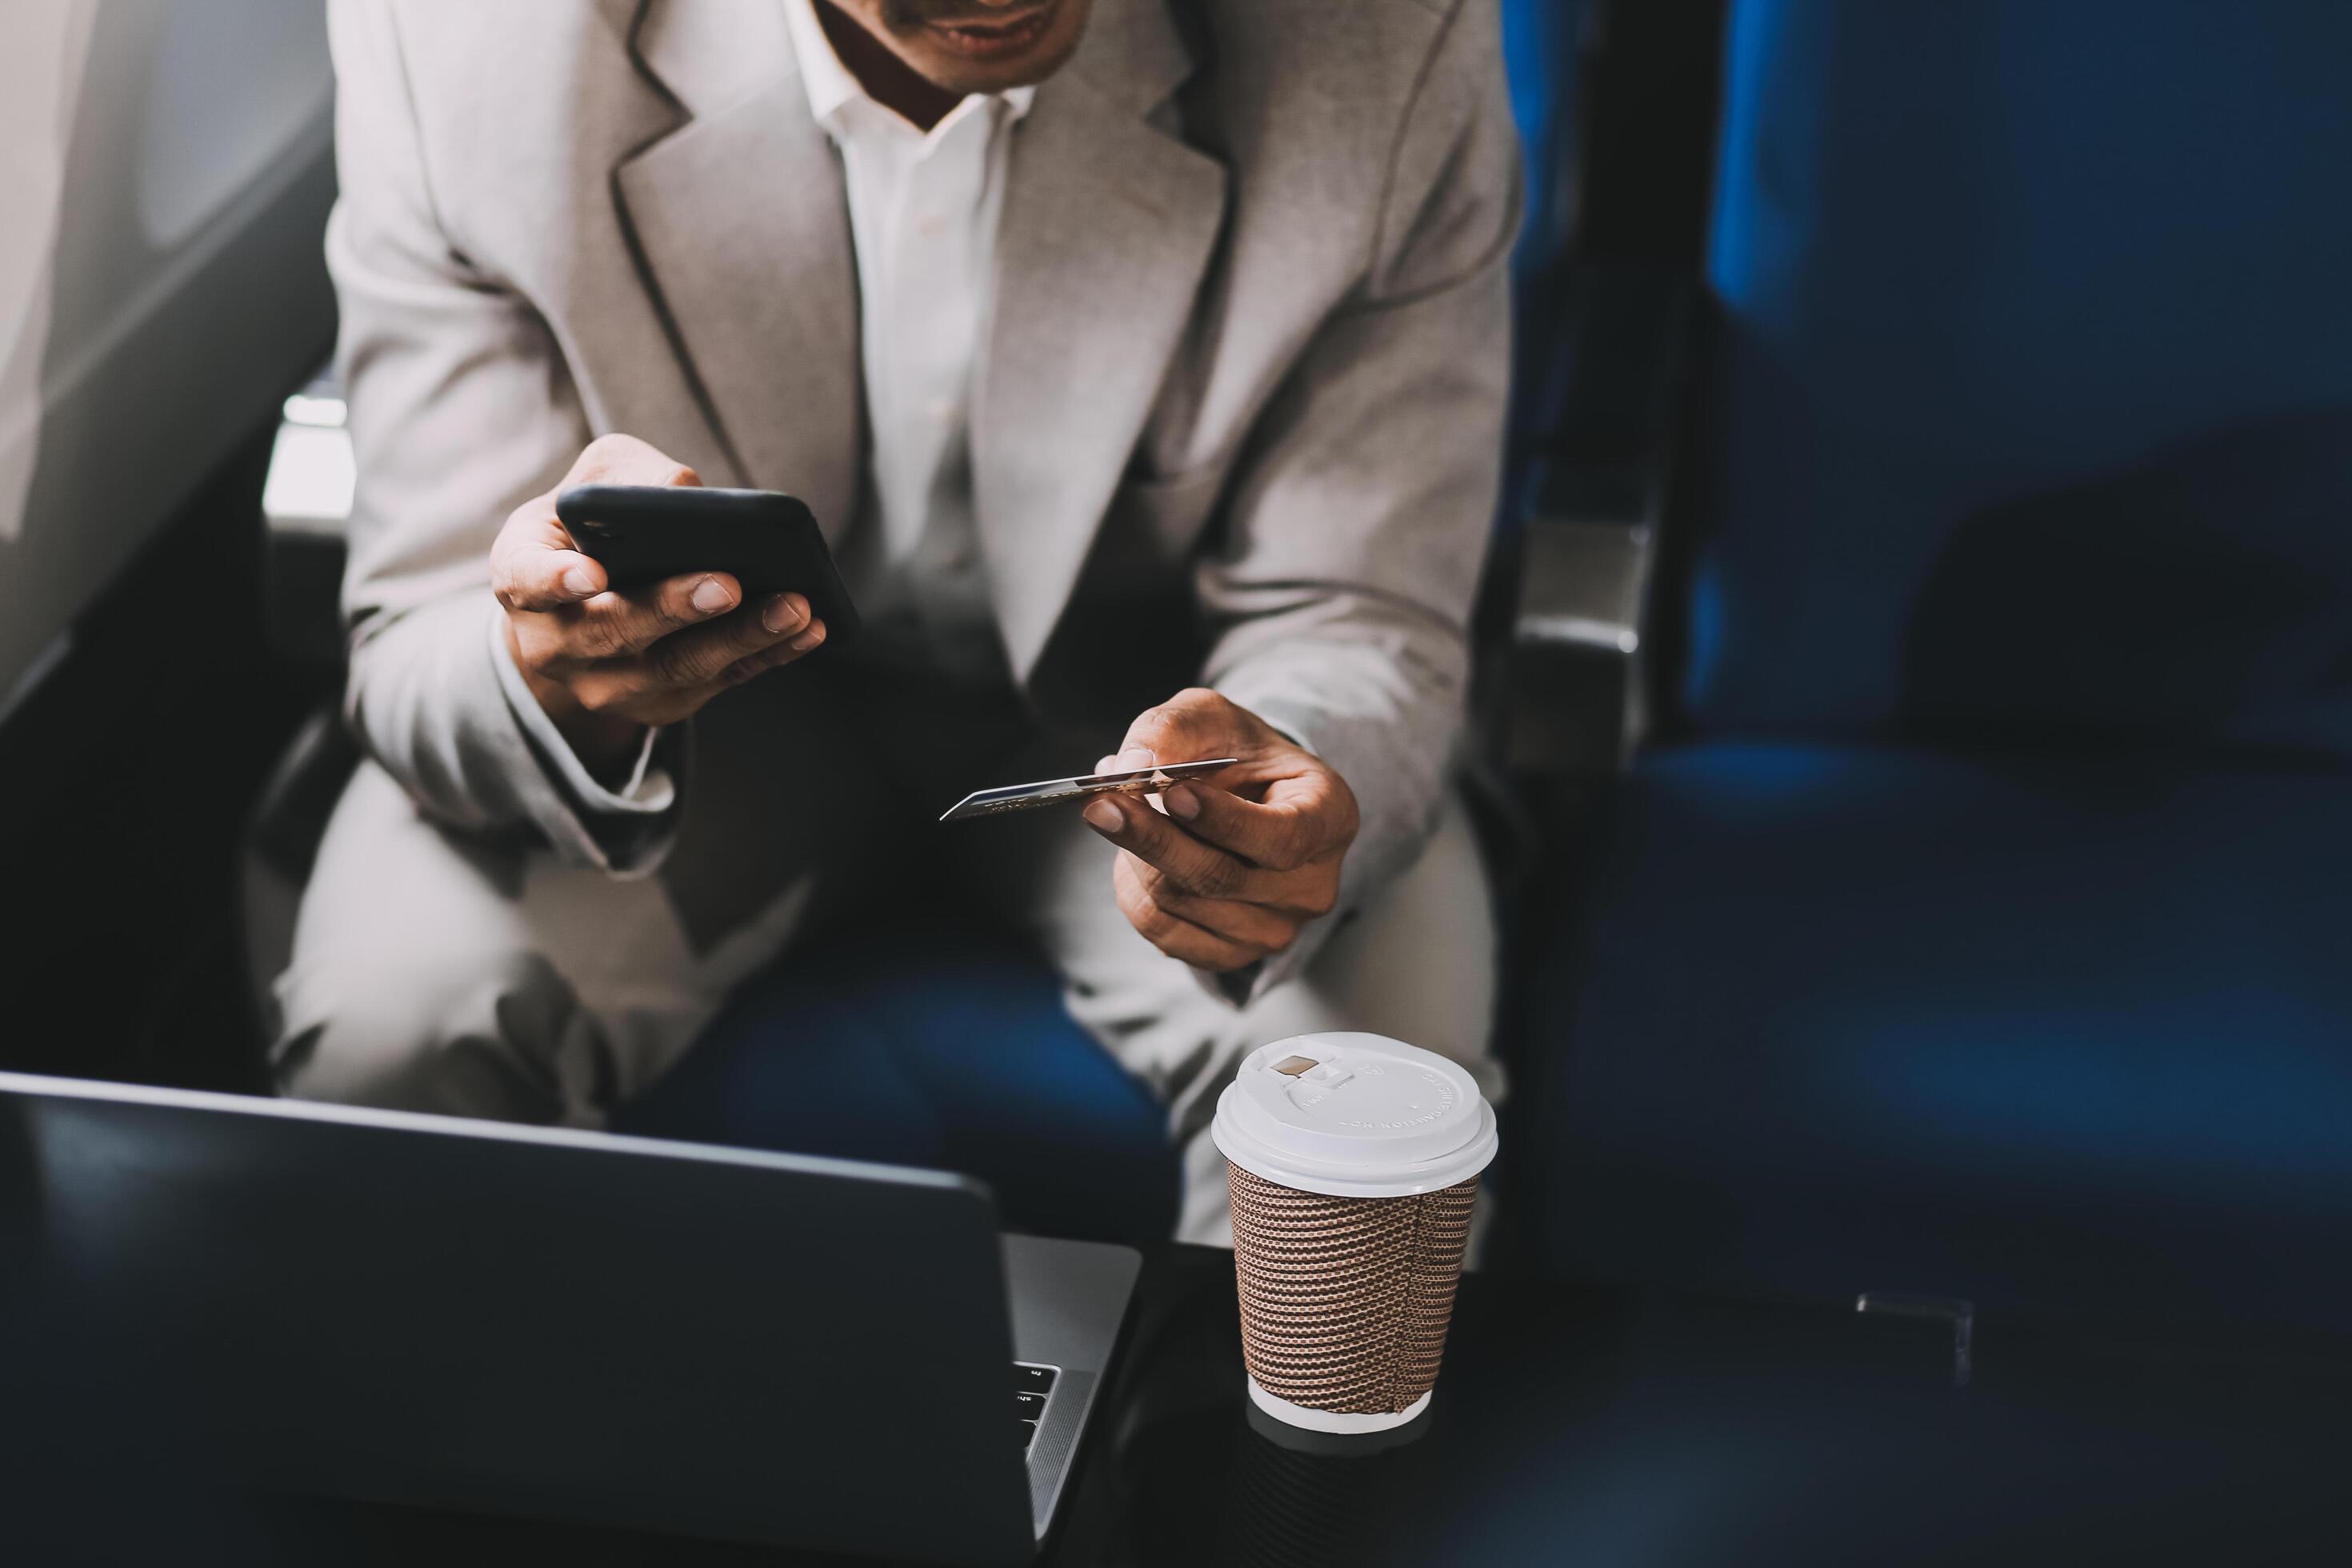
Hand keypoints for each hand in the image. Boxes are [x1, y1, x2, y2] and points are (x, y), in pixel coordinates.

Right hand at [490, 435, 827, 776]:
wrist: (576, 618)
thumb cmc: (586, 533)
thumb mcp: (589, 490)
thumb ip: (627, 478)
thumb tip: (689, 491)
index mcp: (521, 577)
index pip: (527, 579)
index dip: (557, 579)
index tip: (593, 574)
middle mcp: (555, 643)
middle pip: (614, 631)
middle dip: (673, 608)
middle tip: (728, 583)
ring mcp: (608, 685)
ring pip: (675, 667)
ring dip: (740, 637)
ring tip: (793, 606)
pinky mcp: (662, 704)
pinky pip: (720, 682)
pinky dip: (768, 655)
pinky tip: (809, 628)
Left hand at [1082, 688, 1359, 972]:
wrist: (1244, 797)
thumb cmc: (1236, 755)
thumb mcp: (1213, 718)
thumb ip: (1174, 730)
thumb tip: (1134, 767)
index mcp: (1329, 818)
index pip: (1282, 837)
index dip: (1224, 821)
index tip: (1170, 793)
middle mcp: (1312, 884)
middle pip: (1220, 876)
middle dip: (1153, 837)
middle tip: (1102, 804)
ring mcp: (1276, 929)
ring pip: (1181, 902)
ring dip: (1136, 856)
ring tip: (1126, 815)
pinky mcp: (1232, 954)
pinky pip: (1163, 931)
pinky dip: (1134, 890)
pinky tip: (1135, 856)